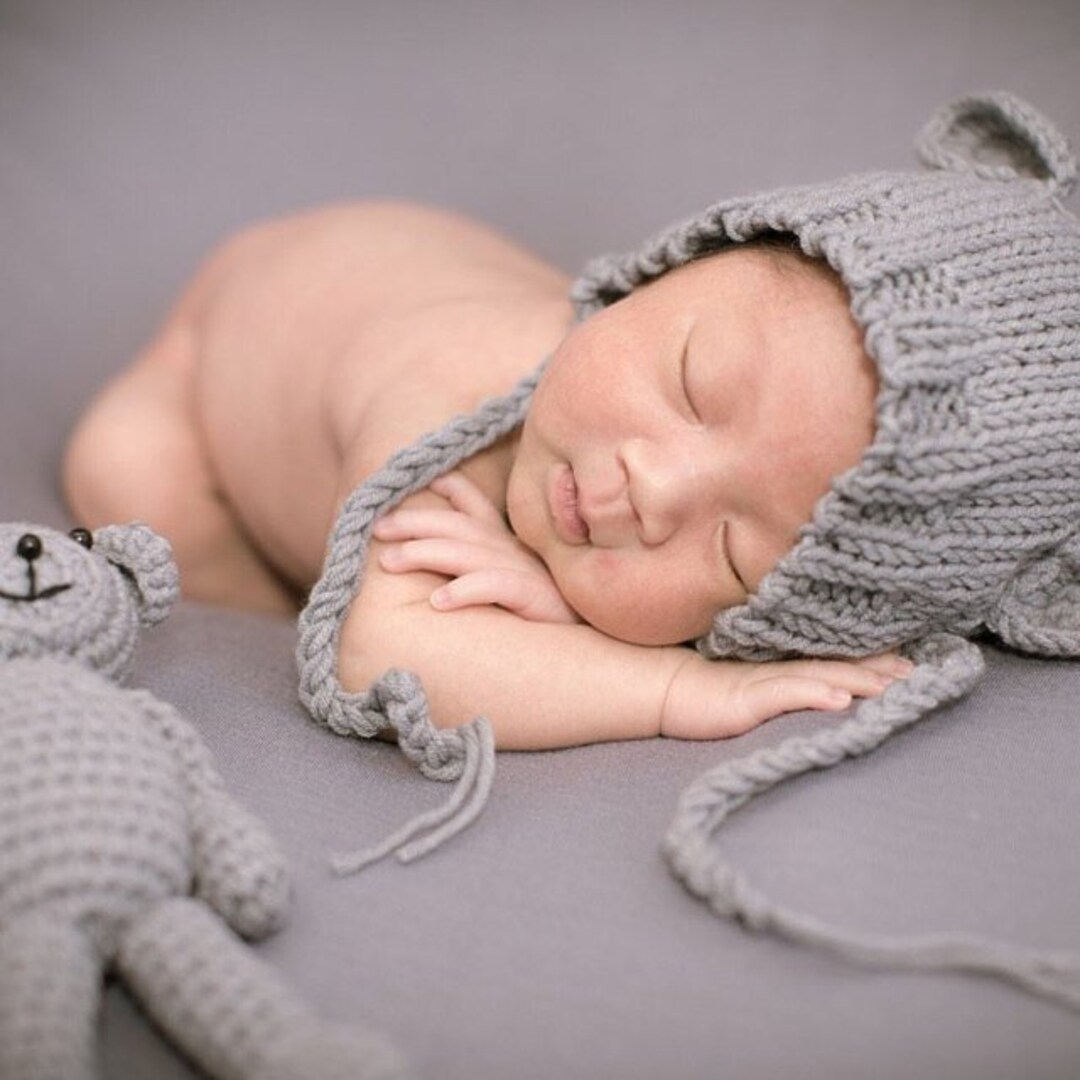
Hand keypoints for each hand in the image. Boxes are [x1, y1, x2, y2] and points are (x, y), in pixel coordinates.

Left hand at [373, 471, 580, 623]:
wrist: (599, 645)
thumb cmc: (551, 619)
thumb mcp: (516, 584)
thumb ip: (483, 566)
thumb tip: (436, 575)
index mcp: (510, 545)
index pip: (476, 508)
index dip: (450, 489)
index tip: (422, 480)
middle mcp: (516, 552)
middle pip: (459, 526)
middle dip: (415, 523)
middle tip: (378, 529)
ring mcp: (527, 572)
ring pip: (469, 554)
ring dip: (426, 554)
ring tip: (391, 561)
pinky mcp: (537, 598)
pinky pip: (496, 587)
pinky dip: (465, 590)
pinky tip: (438, 601)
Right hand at [659, 650, 912, 739]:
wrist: (649, 687)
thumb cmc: (690, 683)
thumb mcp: (738, 678)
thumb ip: (773, 679)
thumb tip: (821, 683)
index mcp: (775, 667)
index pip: (828, 659)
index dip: (866, 657)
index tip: (905, 657)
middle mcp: (772, 671)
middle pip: (832, 665)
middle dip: (876, 668)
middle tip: (917, 669)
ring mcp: (758, 683)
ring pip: (817, 676)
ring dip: (858, 679)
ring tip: (894, 683)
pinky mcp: (743, 699)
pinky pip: (785, 693)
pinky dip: (815, 694)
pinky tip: (842, 699)